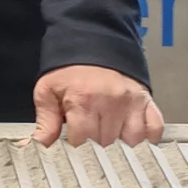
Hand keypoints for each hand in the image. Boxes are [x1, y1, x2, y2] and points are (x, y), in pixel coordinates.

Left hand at [31, 65, 162, 146]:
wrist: (94, 41)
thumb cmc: (70, 69)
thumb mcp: (48, 91)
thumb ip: (44, 122)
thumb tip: (34, 147)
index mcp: (83, 100)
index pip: (82, 141)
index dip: (75, 143)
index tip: (72, 139)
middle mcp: (110, 102)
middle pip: (106, 143)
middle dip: (95, 143)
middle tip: (89, 132)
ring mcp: (131, 102)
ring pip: (130, 141)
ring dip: (119, 142)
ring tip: (108, 132)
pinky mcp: (146, 101)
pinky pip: (154, 130)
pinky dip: (146, 137)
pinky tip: (132, 135)